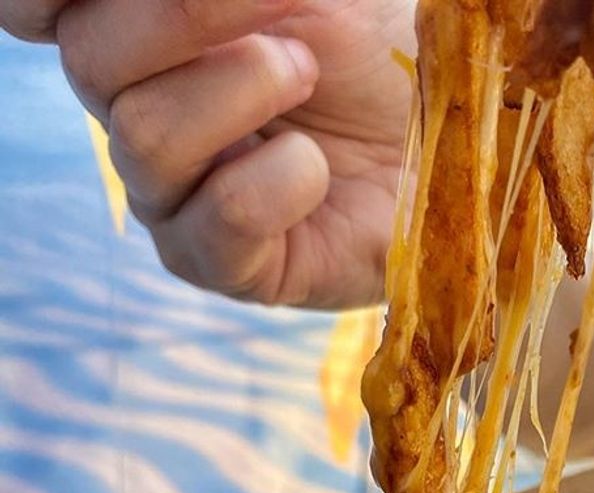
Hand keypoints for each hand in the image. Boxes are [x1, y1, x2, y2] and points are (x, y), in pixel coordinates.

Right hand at [0, 0, 414, 307]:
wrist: (454, 140)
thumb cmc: (376, 45)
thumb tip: (145, 1)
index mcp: (135, 36)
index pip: (35, 12)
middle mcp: (137, 113)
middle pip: (91, 60)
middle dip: (189, 14)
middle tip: (291, 18)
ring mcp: (174, 199)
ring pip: (144, 139)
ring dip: (242, 88)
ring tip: (307, 75)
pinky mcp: (225, 268)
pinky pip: (216, 221)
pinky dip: (277, 179)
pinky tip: (316, 166)